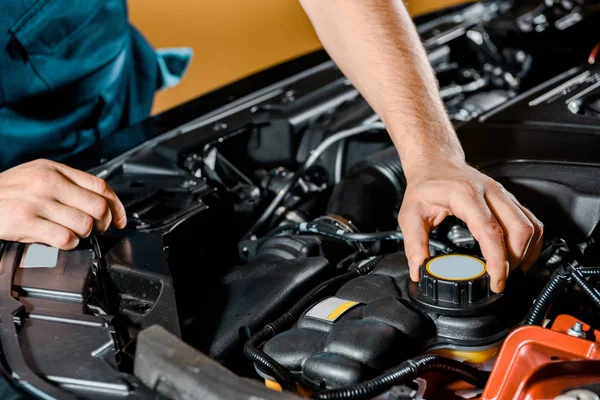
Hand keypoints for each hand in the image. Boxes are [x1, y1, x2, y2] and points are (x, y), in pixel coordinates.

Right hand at [0, 159, 126, 249]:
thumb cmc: (7, 192)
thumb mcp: (37, 175)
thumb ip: (67, 183)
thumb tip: (100, 199)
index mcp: (54, 169)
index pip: (100, 186)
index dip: (117, 206)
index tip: (120, 218)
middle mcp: (48, 182)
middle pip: (98, 206)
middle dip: (103, 223)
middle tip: (97, 229)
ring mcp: (37, 201)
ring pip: (85, 224)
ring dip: (84, 235)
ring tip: (74, 234)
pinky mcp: (26, 221)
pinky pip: (65, 238)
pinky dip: (69, 244)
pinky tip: (61, 241)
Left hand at [398, 160, 543, 292]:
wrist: (436, 163)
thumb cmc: (426, 186)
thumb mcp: (410, 215)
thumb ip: (414, 245)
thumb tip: (419, 271)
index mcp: (465, 195)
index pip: (491, 230)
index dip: (497, 259)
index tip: (496, 281)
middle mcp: (490, 192)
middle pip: (519, 229)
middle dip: (514, 260)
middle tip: (499, 279)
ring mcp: (503, 194)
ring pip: (530, 225)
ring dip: (525, 252)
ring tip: (509, 270)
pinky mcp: (509, 199)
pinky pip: (532, 221)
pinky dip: (531, 242)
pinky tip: (520, 256)